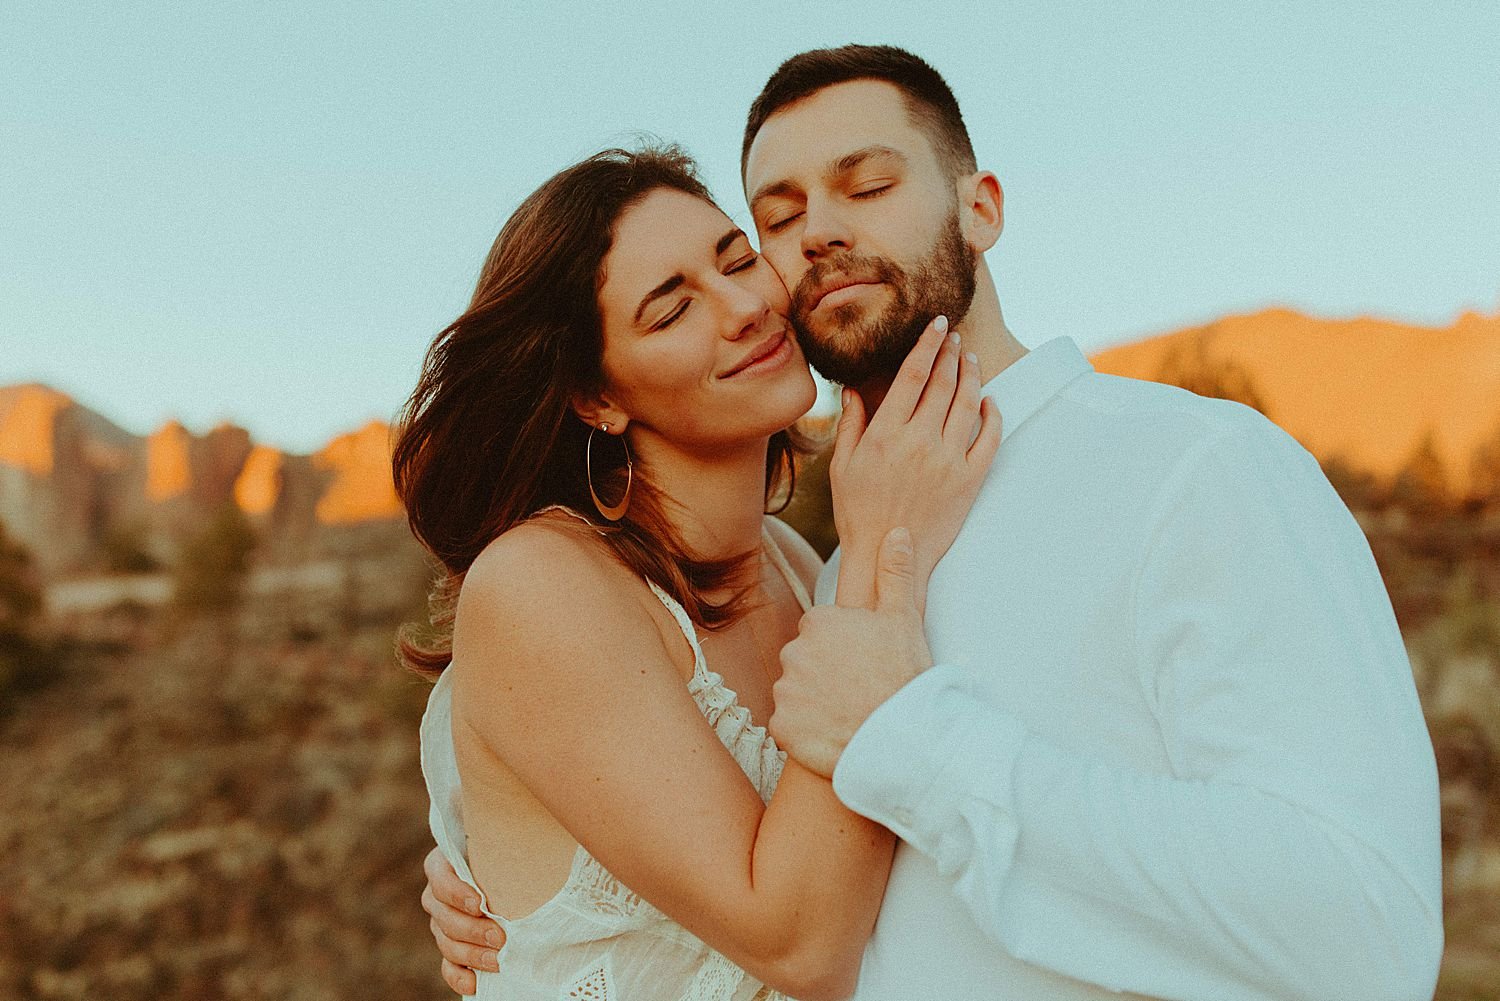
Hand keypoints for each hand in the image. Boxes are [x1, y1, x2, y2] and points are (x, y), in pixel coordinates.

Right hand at [422, 844, 504, 993]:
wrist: (515, 871)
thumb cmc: (513, 849)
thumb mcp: (507, 842)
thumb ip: (511, 843)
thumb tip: (538, 837)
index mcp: (445, 864)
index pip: (439, 877)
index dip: (455, 892)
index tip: (479, 902)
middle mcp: (439, 894)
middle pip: (443, 916)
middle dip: (471, 930)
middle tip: (499, 937)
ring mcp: (443, 923)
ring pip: (446, 942)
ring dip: (471, 954)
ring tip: (498, 960)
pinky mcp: (452, 946)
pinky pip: (447, 966)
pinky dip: (458, 977)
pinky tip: (475, 983)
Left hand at [771, 527, 932, 776]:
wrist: (900, 737)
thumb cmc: (905, 676)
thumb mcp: (904, 619)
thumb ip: (895, 573)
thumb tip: (896, 532)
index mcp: (819, 622)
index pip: (820, 632)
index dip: (843, 649)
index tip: (863, 665)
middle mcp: (794, 651)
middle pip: (803, 660)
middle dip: (823, 673)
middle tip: (856, 691)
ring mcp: (785, 690)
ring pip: (794, 692)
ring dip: (812, 702)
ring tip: (846, 714)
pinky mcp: (781, 726)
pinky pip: (788, 726)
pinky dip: (804, 732)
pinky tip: (831, 733)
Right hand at [830, 315, 1000, 610]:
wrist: (887, 555)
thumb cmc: (858, 512)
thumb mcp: (842, 466)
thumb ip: (850, 424)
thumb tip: (852, 389)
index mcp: (886, 433)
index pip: (913, 374)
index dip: (927, 344)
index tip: (937, 325)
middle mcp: (920, 441)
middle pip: (943, 382)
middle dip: (950, 352)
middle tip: (954, 335)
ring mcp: (948, 460)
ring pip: (968, 403)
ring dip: (971, 375)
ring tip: (970, 359)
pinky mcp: (970, 480)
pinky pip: (990, 438)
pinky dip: (993, 414)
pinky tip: (989, 401)